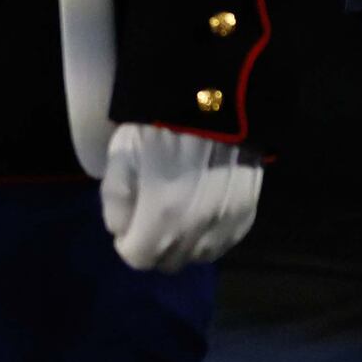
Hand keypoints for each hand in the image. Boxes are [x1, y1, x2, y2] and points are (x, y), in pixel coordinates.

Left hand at [100, 123, 264, 273]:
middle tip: (151, 215)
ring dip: (182, 244)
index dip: (127, 241)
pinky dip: (207, 237)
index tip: (131, 220)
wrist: (219, 99)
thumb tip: (121, 230)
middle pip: (167, 262)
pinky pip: (222, 244)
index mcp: (163, 214)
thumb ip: (115, 199)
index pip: (137, 258)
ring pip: (196, 257)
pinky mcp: (246, 215)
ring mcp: (226, 223)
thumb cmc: (163, 123)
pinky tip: (201, 214)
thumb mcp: (123, 153)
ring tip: (178, 213)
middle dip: (154, 245)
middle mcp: (197, 228)